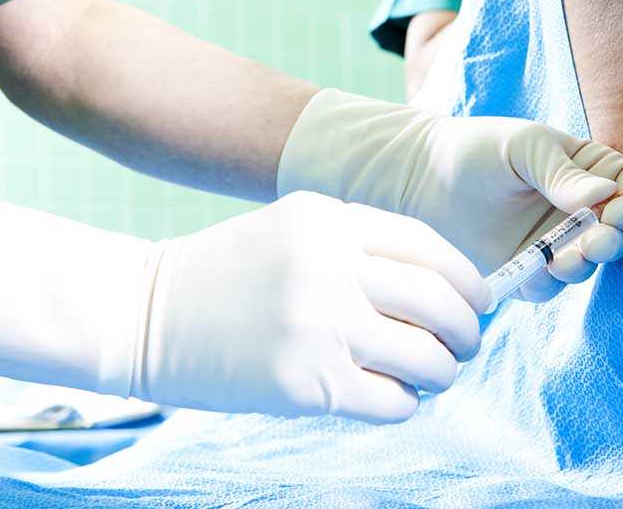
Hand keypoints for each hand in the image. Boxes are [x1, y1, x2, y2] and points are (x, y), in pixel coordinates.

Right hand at [0, 185, 482, 424]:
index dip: (466, 278)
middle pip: (439, 301)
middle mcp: (330, 267)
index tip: (476, 301)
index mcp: (329, 220)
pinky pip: (392, 401)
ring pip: (426, 357)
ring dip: (443, 371)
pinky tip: (392, 396)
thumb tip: (441, 290)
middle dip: (467, 330)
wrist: (145, 314)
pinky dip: (405, 403)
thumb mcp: (293, 231)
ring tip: (433, 374)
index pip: (429, 247)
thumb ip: (361, 248)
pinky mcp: (306, 383)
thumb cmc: (226, 275)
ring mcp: (319, 325)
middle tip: (465, 344)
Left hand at [277, 90, 622, 302]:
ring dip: (584, 265)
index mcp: (596, 174)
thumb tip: (608, 195)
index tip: (621, 212)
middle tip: (595, 241)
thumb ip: (563, 174)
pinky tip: (536, 270)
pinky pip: (550, 288)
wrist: (421, 177)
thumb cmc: (478, 149)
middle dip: (616, 242)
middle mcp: (586, 214)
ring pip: (591, 267)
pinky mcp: (528, 273)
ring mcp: (558, 245)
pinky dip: (548, 283)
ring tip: (562, 258)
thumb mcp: (524, 147)